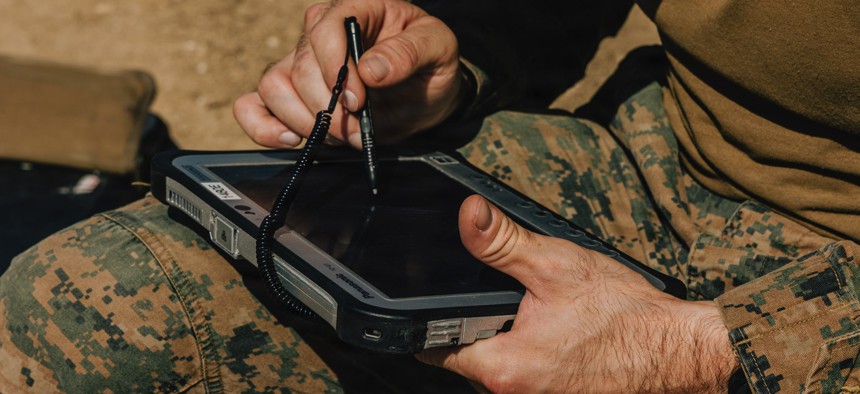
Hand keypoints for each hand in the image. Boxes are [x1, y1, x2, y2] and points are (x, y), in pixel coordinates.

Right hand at [233, 0, 462, 148]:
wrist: (425, 93)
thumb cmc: (430, 61)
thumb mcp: (437, 48)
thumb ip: (409, 53)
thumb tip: (371, 70)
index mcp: (355, 8)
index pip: (326, 28)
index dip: (336, 68)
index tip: (359, 101)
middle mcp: (321, 31)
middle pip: (300, 66)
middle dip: (328, 106)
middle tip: (357, 128)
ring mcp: (300, 63)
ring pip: (274, 87)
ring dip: (303, 120)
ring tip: (338, 134)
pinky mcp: (291, 95)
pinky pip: (253, 106)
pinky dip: (263, 127)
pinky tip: (291, 140)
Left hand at [418, 195, 738, 392]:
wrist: (676, 349)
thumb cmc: (624, 315)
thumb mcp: (555, 265)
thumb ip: (501, 241)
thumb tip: (468, 215)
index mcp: (503, 368)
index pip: (435, 349)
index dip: (432, 320)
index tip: (436, 297)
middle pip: (467, 356)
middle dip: (475, 323)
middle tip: (501, 294)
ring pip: (498, 363)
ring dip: (505, 336)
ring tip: (533, 310)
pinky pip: (525, 373)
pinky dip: (529, 350)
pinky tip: (555, 330)